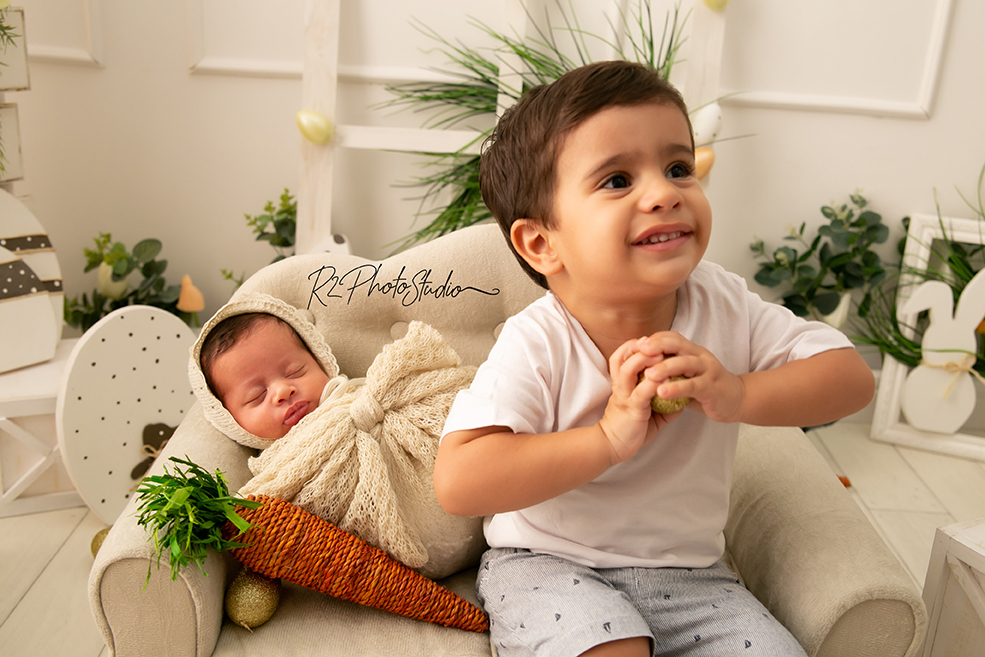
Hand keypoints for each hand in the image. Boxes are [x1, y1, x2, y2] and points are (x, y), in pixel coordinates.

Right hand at [598, 337, 682, 464]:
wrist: (611, 447)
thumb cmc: (629, 429)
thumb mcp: (648, 413)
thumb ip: (662, 404)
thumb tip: (682, 400)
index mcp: (621, 385)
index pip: (621, 358)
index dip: (632, 346)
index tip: (647, 340)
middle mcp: (620, 387)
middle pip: (622, 358)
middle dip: (637, 347)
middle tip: (653, 340)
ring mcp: (625, 397)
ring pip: (629, 370)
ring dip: (644, 359)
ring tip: (659, 354)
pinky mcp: (632, 409)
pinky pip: (642, 392)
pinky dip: (653, 383)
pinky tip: (666, 379)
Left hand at [638, 332, 744, 422]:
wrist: (736, 400)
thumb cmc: (706, 387)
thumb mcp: (688, 374)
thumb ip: (671, 369)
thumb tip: (642, 366)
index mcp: (693, 351)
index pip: (673, 337)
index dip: (656, 338)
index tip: (638, 343)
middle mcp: (701, 356)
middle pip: (679, 345)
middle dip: (658, 346)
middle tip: (640, 351)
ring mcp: (708, 371)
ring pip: (685, 364)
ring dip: (665, 368)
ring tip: (648, 375)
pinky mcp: (712, 388)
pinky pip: (692, 386)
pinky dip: (676, 388)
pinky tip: (662, 392)